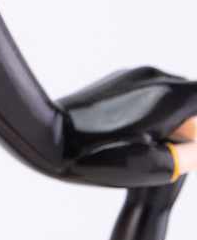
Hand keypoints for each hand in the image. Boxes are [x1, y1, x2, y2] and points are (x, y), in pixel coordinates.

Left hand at [58, 67, 196, 186]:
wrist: (55, 137)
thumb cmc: (105, 154)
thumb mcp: (157, 164)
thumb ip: (190, 155)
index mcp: (171, 94)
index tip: (188, 144)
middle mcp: (155, 76)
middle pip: (190, 98)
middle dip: (187, 124)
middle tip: (164, 148)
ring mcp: (134, 74)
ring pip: (167, 94)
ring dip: (167, 117)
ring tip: (142, 142)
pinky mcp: (116, 79)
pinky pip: (146, 92)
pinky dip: (148, 110)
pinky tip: (126, 132)